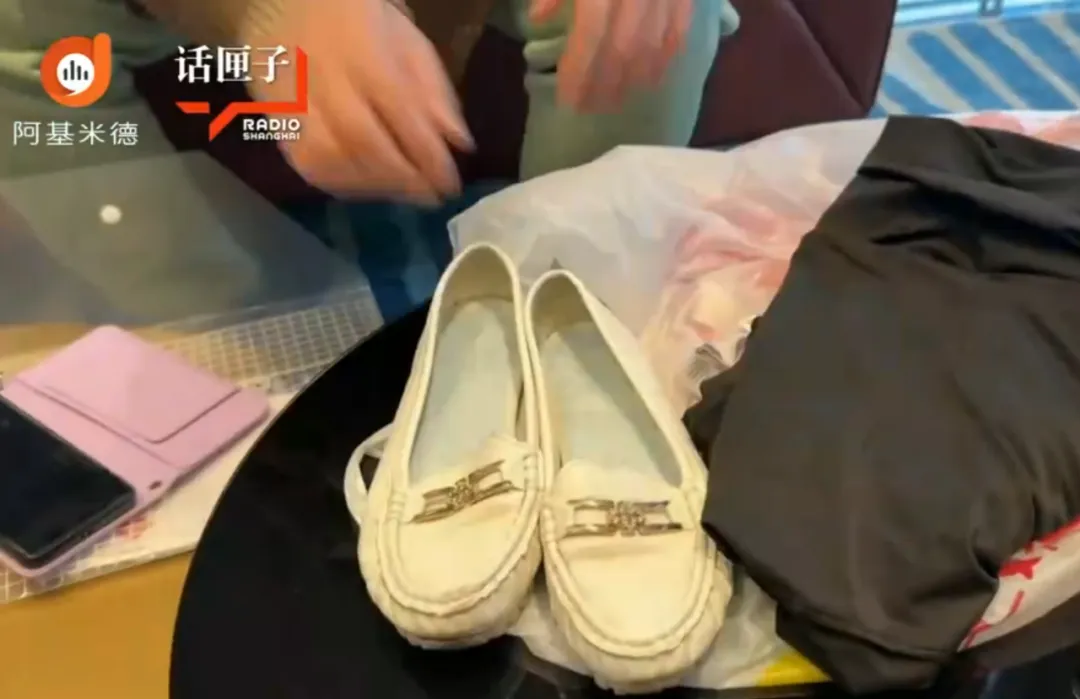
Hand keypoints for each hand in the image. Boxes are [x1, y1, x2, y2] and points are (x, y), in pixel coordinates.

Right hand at [244, 0, 471, 203]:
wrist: (285, 3)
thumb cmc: (358, 19)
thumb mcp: (407, 39)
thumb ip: (433, 90)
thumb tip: (458, 143)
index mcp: (362, 50)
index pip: (400, 111)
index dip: (427, 155)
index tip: (450, 185)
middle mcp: (322, 75)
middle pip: (362, 140)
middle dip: (402, 178)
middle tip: (429, 198)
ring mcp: (291, 98)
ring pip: (328, 158)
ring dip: (371, 186)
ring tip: (401, 194)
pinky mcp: (273, 116)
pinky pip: (303, 162)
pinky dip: (338, 183)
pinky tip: (364, 187)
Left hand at [531, 0, 693, 111]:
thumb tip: (537, 19)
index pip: (589, 38)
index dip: (578, 74)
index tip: (568, 102)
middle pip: (620, 51)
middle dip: (604, 86)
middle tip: (591, 110)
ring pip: (652, 46)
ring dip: (634, 79)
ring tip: (617, 101)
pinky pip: (679, 30)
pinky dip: (667, 58)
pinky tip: (653, 78)